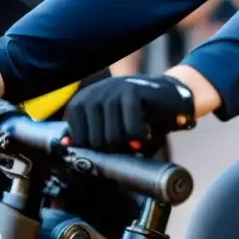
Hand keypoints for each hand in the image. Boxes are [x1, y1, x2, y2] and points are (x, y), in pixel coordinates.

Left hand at [65, 74, 195, 153]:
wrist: (172, 96)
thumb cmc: (140, 116)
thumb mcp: (110, 125)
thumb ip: (88, 134)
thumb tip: (66, 144)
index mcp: (85, 100)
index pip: (75, 135)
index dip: (91, 148)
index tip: (107, 148)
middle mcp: (96, 92)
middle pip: (93, 139)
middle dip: (112, 149)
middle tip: (126, 146)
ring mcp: (114, 89)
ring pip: (112, 136)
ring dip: (127, 146)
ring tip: (136, 141)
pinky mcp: (133, 91)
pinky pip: (131, 129)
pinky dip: (140, 138)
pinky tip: (145, 134)